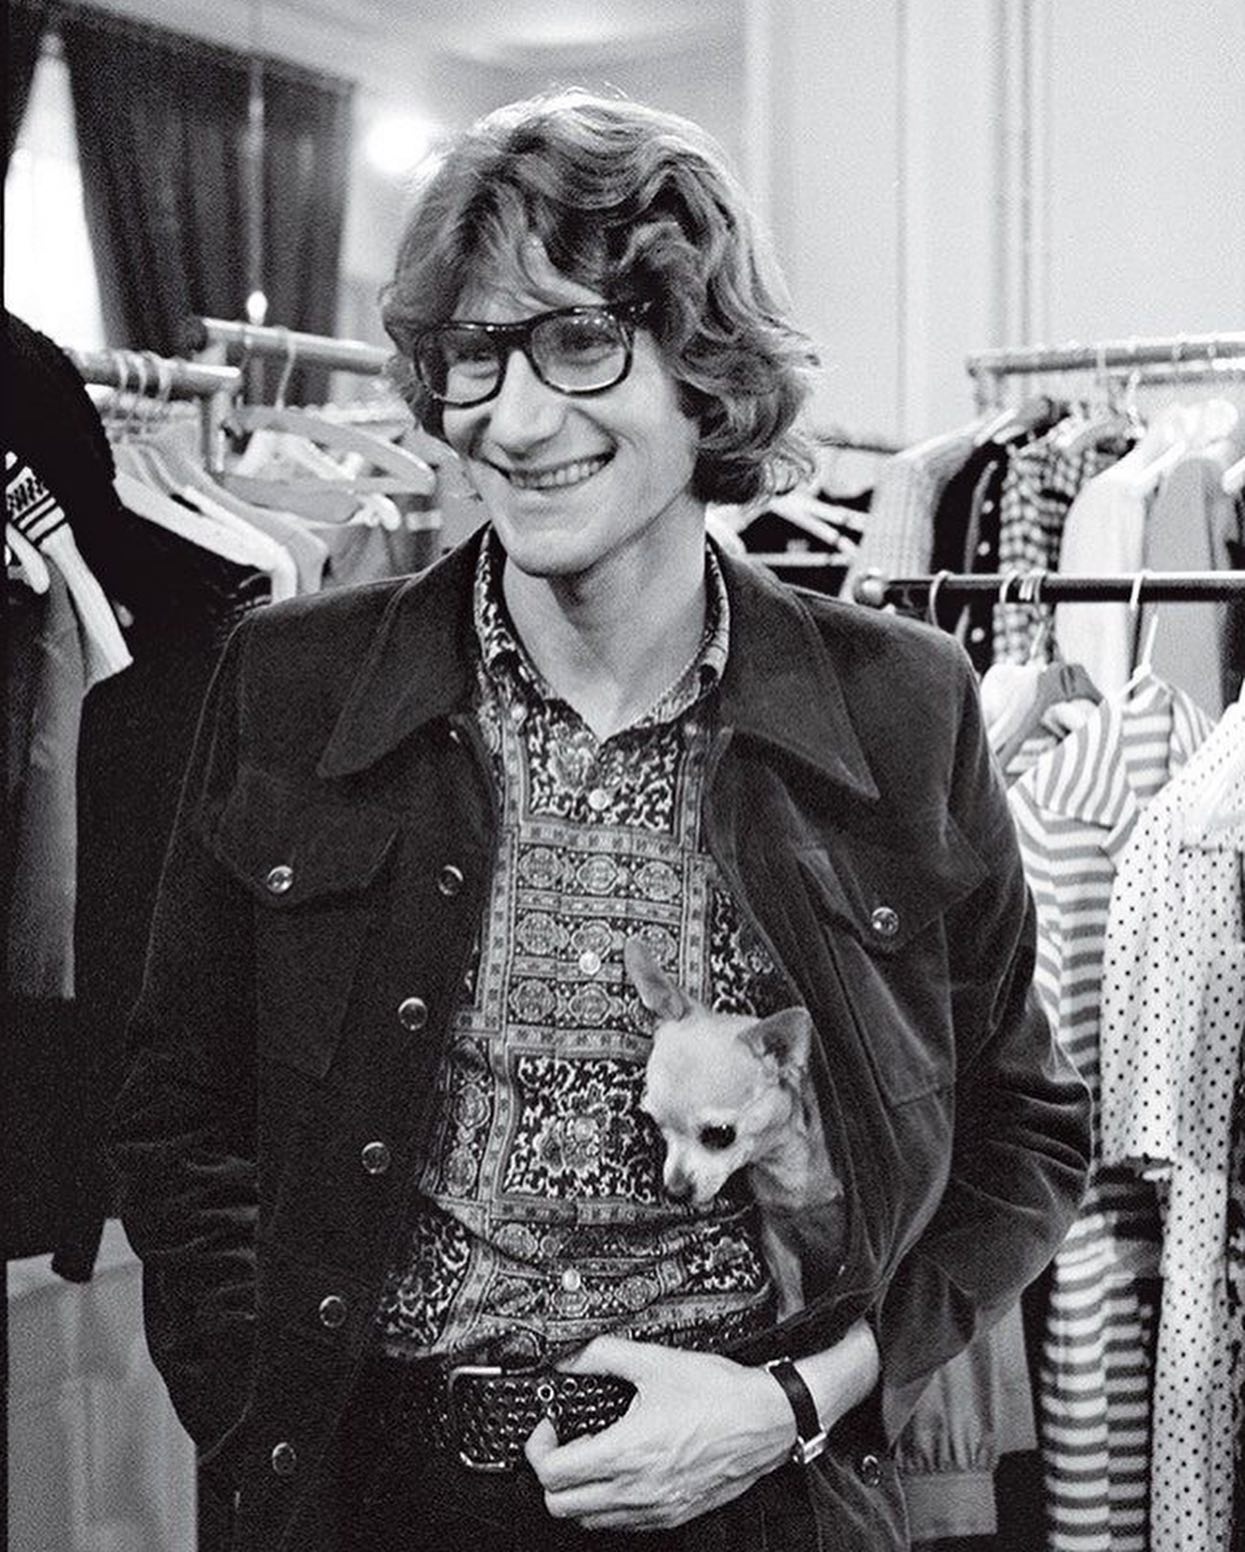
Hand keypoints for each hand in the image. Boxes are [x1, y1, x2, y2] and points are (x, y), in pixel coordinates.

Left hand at [523, 1336, 794, 1531]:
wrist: (767, 1421)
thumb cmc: (718, 1393)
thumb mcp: (656, 1361)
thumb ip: (603, 1355)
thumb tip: (569, 1357)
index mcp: (627, 1451)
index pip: (553, 1472)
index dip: (538, 1448)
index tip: (547, 1427)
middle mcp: (636, 1489)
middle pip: (561, 1506)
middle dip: (550, 1473)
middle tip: (563, 1443)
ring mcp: (654, 1508)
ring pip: (587, 1521)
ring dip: (577, 1493)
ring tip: (589, 1457)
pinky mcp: (671, 1516)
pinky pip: (620, 1525)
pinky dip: (606, 1505)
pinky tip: (619, 1473)